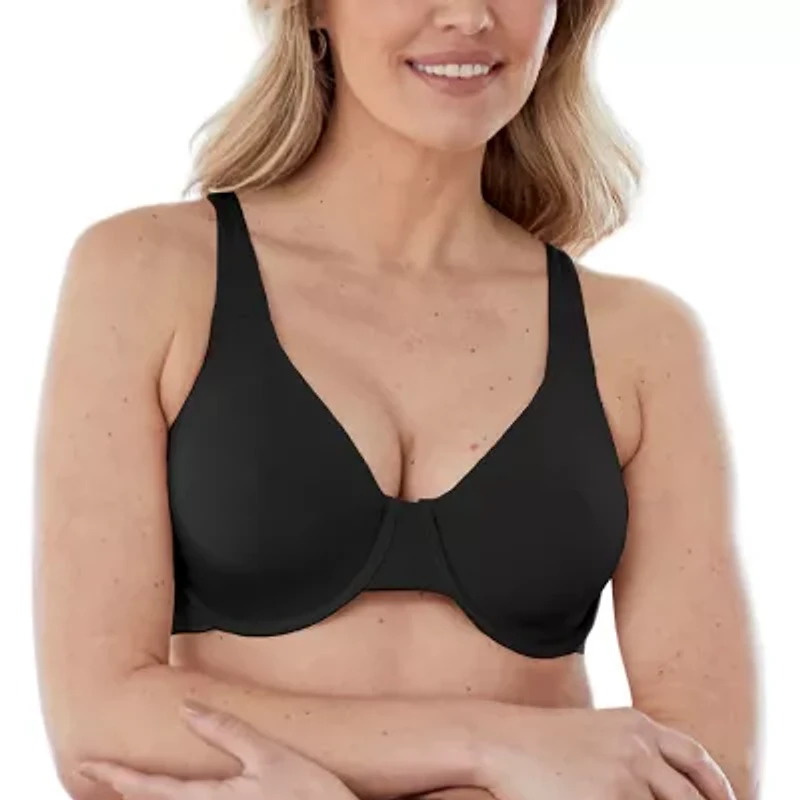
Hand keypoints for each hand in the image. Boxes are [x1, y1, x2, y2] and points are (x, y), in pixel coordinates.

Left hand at [76, 701, 359, 799]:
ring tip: (125, 780)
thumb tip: (187, 708)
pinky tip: (174, 789)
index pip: (149, 787)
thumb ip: (226, 731)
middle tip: (94, 772)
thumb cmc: (309, 793)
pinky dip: (174, 798)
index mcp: (210, 799)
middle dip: (121, 788)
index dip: (114, 774)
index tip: (85, 765)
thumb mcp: (268, 754)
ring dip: (146, 793)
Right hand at [476, 706, 736, 799]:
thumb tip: (654, 783)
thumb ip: (630, 752)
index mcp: (638, 725)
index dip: (718, 787)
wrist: (501, 741)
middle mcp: (639, 748)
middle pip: (690, 796)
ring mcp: (625, 778)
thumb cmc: (540, 741)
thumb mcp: (595, 733)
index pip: (696, 758)